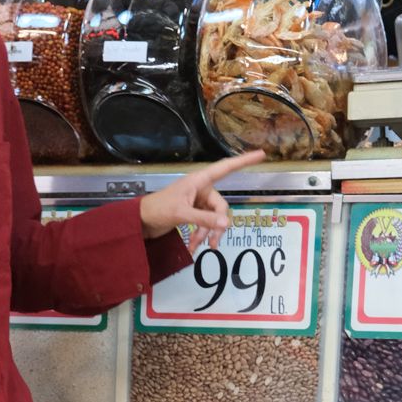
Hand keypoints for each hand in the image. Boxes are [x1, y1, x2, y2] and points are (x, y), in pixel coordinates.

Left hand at [139, 150, 265, 256]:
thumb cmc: (157, 209)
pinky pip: (205, 225)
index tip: (262, 154)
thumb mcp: (181, 214)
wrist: (140, 221)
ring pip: (213, 219)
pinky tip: (193, 247)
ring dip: (207, 234)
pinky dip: (201, 236)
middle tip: (212, 243)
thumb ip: (204, 219)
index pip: (226, 168)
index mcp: (199, 181)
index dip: (244, 161)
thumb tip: (227, 223)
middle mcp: (201, 189)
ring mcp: (198, 203)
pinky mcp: (193, 214)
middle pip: (221, 207)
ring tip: (197, 246)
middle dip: (216, 225)